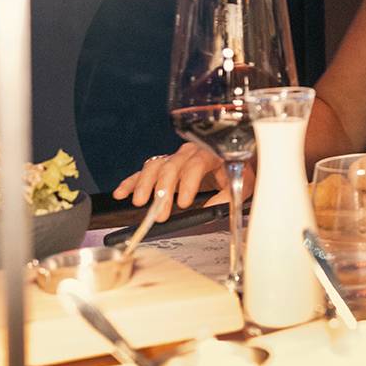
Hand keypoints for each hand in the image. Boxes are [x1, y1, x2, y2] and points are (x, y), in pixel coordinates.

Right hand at [111, 143, 236, 219]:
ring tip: (140, 202)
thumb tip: (211, 209)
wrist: (236, 156)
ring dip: (144, 184)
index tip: (184, 203)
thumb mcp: (243, 183)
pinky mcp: (165, 164)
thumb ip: (228, 196)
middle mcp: (190, 151)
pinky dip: (132, 181)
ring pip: (155, 166)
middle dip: (163, 191)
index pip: (196, 165)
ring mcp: (175, 157)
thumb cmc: (239, 170)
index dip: (188, 183)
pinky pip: (146, 170)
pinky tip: (122, 193)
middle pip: (172, 167)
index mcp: (211, 153)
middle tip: (160, 213)